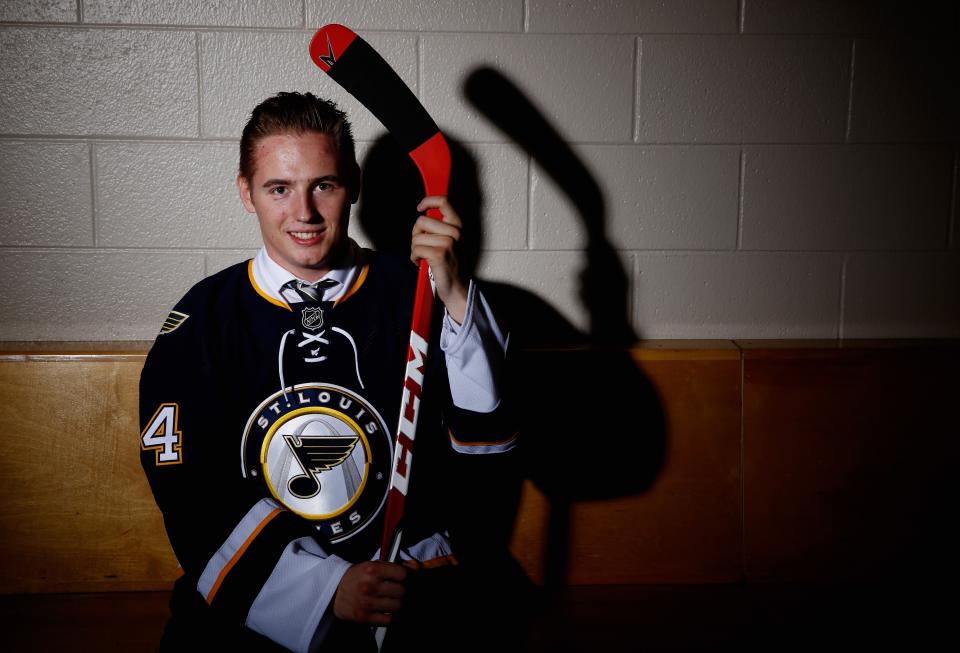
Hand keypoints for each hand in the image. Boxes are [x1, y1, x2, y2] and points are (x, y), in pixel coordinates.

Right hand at [333, 561, 407, 625]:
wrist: (335, 592)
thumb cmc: (358, 576)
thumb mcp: (373, 565)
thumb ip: (394, 566)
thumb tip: (416, 568)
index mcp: (373, 569)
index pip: (402, 574)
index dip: (407, 577)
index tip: (405, 580)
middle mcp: (370, 586)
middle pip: (402, 591)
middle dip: (404, 591)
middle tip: (401, 592)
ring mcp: (367, 603)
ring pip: (398, 606)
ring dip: (399, 604)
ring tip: (395, 601)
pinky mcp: (365, 617)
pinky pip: (389, 620)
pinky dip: (393, 617)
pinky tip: (390, 612)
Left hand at [411, 196, 468, 323]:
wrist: (457, 287)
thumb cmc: (450, 264)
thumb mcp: (450, 240)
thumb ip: (439, 227)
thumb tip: (422, 216)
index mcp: (458, 226)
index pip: (443, 201)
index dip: (428, 201)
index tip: (420, 208)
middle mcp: (455, 232)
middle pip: (421, 221)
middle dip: (416, 234)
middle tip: (422, 245)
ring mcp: (448, 243)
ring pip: (416, 238)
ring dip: (414, 249)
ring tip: (424, 257)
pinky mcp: (439, 254)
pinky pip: (416, 250)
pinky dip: (414, 258)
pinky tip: (421, 263)